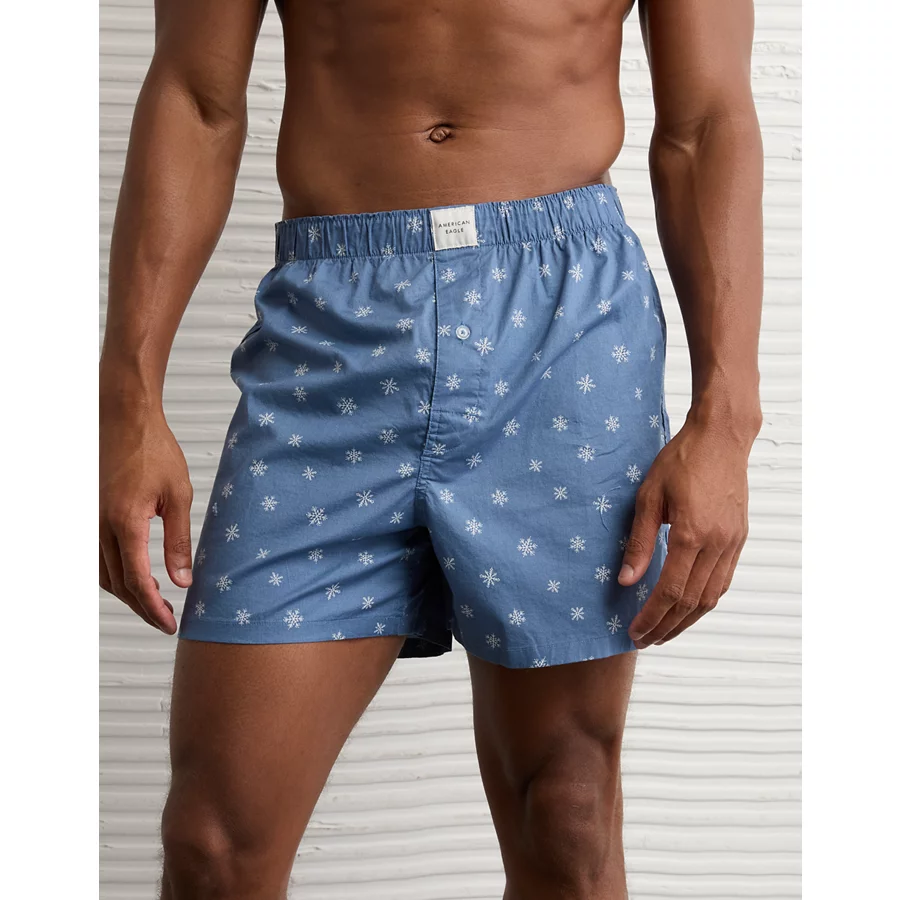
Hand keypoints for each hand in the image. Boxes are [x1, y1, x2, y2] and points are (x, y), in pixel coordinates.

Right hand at [99, 409, 192, 633]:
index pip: (137, 580)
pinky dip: (114, 576)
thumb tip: (183, 580)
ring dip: (127, 595)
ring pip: (104, 574)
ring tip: (153, 606)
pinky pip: (98, 557)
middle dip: (143, 608)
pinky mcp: (92, 515)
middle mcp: (101, 526)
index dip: (153, 608)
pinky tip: (131, 580)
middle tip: (166, 622)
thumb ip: (179, 541)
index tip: (170, 623)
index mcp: (125, 522)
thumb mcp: (179, 495)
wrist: (126, 419)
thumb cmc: (154, 450)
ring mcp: (92, 521)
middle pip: (118, 584)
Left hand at [620, 419, 751, 647]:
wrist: (721, 438)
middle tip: (645, 641)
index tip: (635, 632)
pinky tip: (689, 608)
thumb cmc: (680, 460)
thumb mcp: (649, 497)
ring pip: (711, 596)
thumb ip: (639, 542)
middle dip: (667, 626)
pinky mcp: (739, 539)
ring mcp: (732, 543)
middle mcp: (717, 544)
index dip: (651, 617)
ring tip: (665, 633)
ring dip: (687, 620)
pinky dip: (705, 601)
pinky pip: (723, 581)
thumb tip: (626, 580)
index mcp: (691, 534)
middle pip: (692, 602)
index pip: (670, 591)